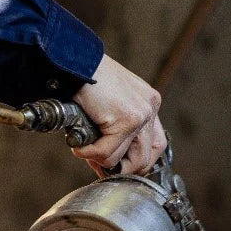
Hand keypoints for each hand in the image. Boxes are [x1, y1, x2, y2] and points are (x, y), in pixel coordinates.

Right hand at [71, 54, 166, 176]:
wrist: (74, 63)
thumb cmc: (84, 78)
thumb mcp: (107, 103)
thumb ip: (114, 128)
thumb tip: (108, 161)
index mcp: (148, 102)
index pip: (155, 145)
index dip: (136, 161)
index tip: (116, 166)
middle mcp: (149, 107)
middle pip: (145, 158)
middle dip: (119, 168)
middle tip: (96, 163)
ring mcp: (141, 114)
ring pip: (123, 158)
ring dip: (99, 159)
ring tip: (83, 149)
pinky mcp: (126, 120)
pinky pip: (107, 152)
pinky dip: (89, 153)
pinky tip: (78, 145)